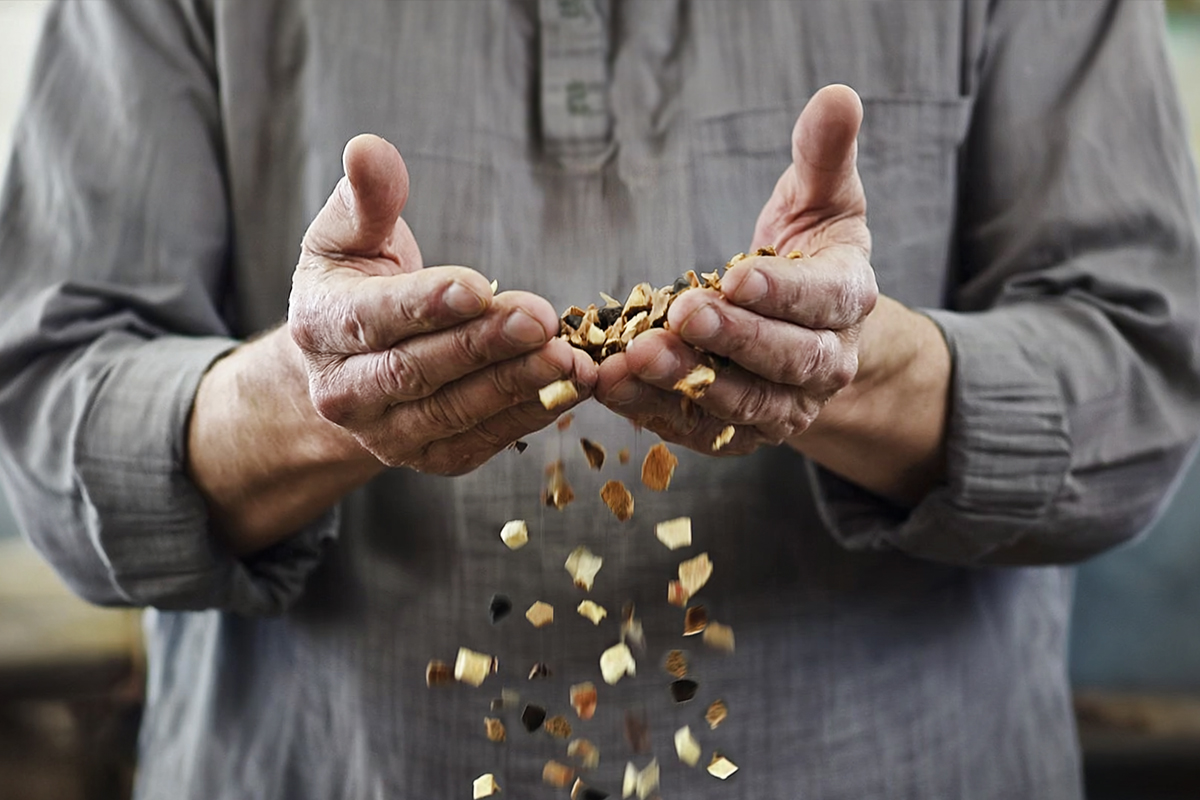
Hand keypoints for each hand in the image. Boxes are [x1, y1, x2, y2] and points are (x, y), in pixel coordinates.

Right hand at [289, 134, 595, 474]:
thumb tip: (368, 149)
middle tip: (541, 319)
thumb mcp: (348, 235)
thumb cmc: (356, 285)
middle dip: (484, 345)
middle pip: (419, 371)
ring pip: (456, 411)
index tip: (476, 287)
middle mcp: (346, 392)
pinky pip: (486, 438)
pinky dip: (533, 412)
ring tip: (570, 357)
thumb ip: (367, 198)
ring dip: (517, 384)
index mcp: (321, 328)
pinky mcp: (433, 456)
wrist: (350, 365)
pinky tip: (573, 384)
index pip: (373, 319)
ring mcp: (388, 434)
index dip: (425, 305)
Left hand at [594, 85, 875, 454]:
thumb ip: (823, 154)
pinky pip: (700, 429)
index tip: (737, 276)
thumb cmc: (809, 251)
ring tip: (636, 359)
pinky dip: (655, 412)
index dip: (782, 292)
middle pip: (787, 361)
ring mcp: (786, 407)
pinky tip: (613, 386)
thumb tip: (839, 95)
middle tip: (684, 316)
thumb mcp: (822, 198)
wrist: (806, 328)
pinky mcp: (741, 433)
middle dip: (734, 341)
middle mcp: (827, 364)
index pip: (824, 299)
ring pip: (742, 405)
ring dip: (688, 383)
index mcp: (849, 300)